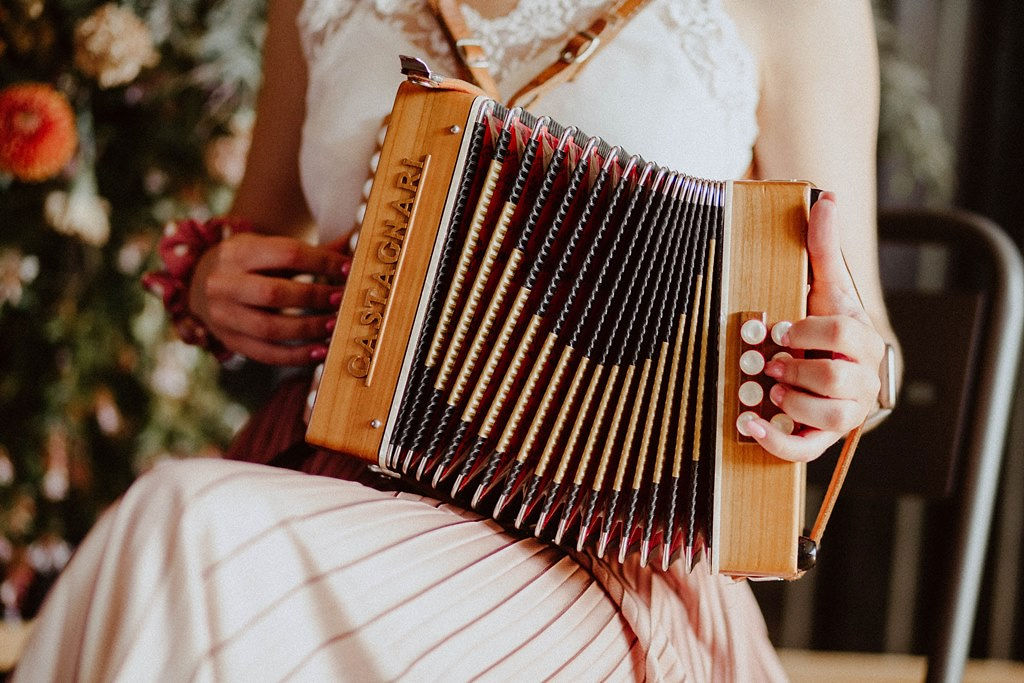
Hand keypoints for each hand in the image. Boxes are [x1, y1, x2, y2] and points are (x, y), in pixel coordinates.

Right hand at [189, 232, 350, 365]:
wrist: (202, 286)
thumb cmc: (250, 265)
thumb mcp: (270, 249)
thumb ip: (313, 252)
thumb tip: (354, 242)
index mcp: (238, 252)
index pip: (287, 254)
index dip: (322, 262)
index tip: (349, 270)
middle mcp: (223, 283)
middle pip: (274, 293)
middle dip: (314, 297)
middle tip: (342, 299)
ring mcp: (223, 316)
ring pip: (269, 328)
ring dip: (308, 329)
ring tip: (335, 325)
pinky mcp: (229, 342)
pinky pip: (266, 354)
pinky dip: (297, 356)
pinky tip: (321, 352)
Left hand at [744, 192, 884, 461]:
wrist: (834, 367)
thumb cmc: (826, 325)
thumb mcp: (825, 286)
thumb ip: (822, 246)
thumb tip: (826, 198)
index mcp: (863, 339)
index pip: (841, 334)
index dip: (807, 331)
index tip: (782, 329)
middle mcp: (862, 380)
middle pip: (835, 379)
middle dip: (795, 369)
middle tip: (771, 363)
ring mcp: (845, 413)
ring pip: (828, 416)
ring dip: (790, 400)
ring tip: (771, 388)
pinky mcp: (823, 438)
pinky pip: (805, 450)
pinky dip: (775, 441)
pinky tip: (749, 425)